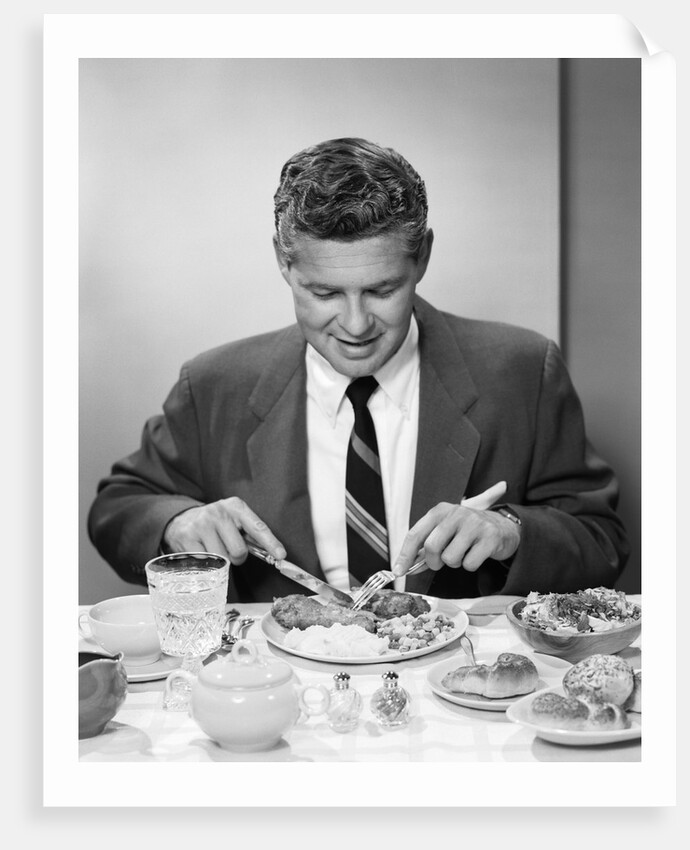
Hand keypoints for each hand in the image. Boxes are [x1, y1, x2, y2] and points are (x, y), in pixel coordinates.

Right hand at [162, 497, 285, 564]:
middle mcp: (219, 512)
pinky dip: (205, 560)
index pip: (257, 527)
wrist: (180, 520)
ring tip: (213, 548)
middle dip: (237, 557)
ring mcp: (202, 524)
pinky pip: (205, 561)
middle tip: (229, 551)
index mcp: (236, 507)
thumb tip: (272, 553)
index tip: (281, 555)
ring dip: (220, 560)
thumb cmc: (214, 523)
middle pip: (239, 550)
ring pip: (222, 558)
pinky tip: (201, 549)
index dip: (270, 543)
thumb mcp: (233, 520)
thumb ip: (249, 534)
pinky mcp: (187, 537)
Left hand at [392, 481, 519, 575]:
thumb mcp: (445, 530)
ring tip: (463, 554)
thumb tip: (404, 567)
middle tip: (441, 562)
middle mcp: (456, 513)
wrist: (502, 527)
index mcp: (440, 511)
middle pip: (431, 547)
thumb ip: (426, 546)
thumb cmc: (467, 531)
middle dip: (433, 562)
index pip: (415, 534)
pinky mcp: (490, 537)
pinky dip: (470, 565)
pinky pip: (469, 564)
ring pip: (450, 558)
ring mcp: (474, 524)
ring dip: (455, 563)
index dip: (405, 555)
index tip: (398, 571)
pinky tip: (476, 554)